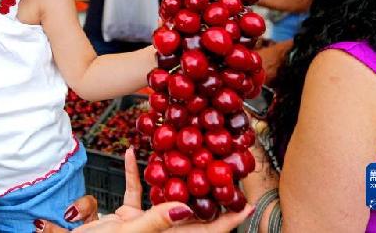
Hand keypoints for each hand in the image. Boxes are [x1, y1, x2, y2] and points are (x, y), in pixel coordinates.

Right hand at [36, 148, 252, 232]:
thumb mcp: (127, 232)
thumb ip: (156, 220)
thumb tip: (186, 208)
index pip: (207, 230)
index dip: (230, 218)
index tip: (248, 200)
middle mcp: (161, 231)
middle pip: (190, 209)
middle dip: (202, 185)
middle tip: (216, 160)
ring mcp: (145, 224)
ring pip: (164, 196)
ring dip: (169, 174)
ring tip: (179, 150)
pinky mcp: (127, 217)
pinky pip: (134, 191)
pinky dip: (134, 173)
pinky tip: (132, 154)